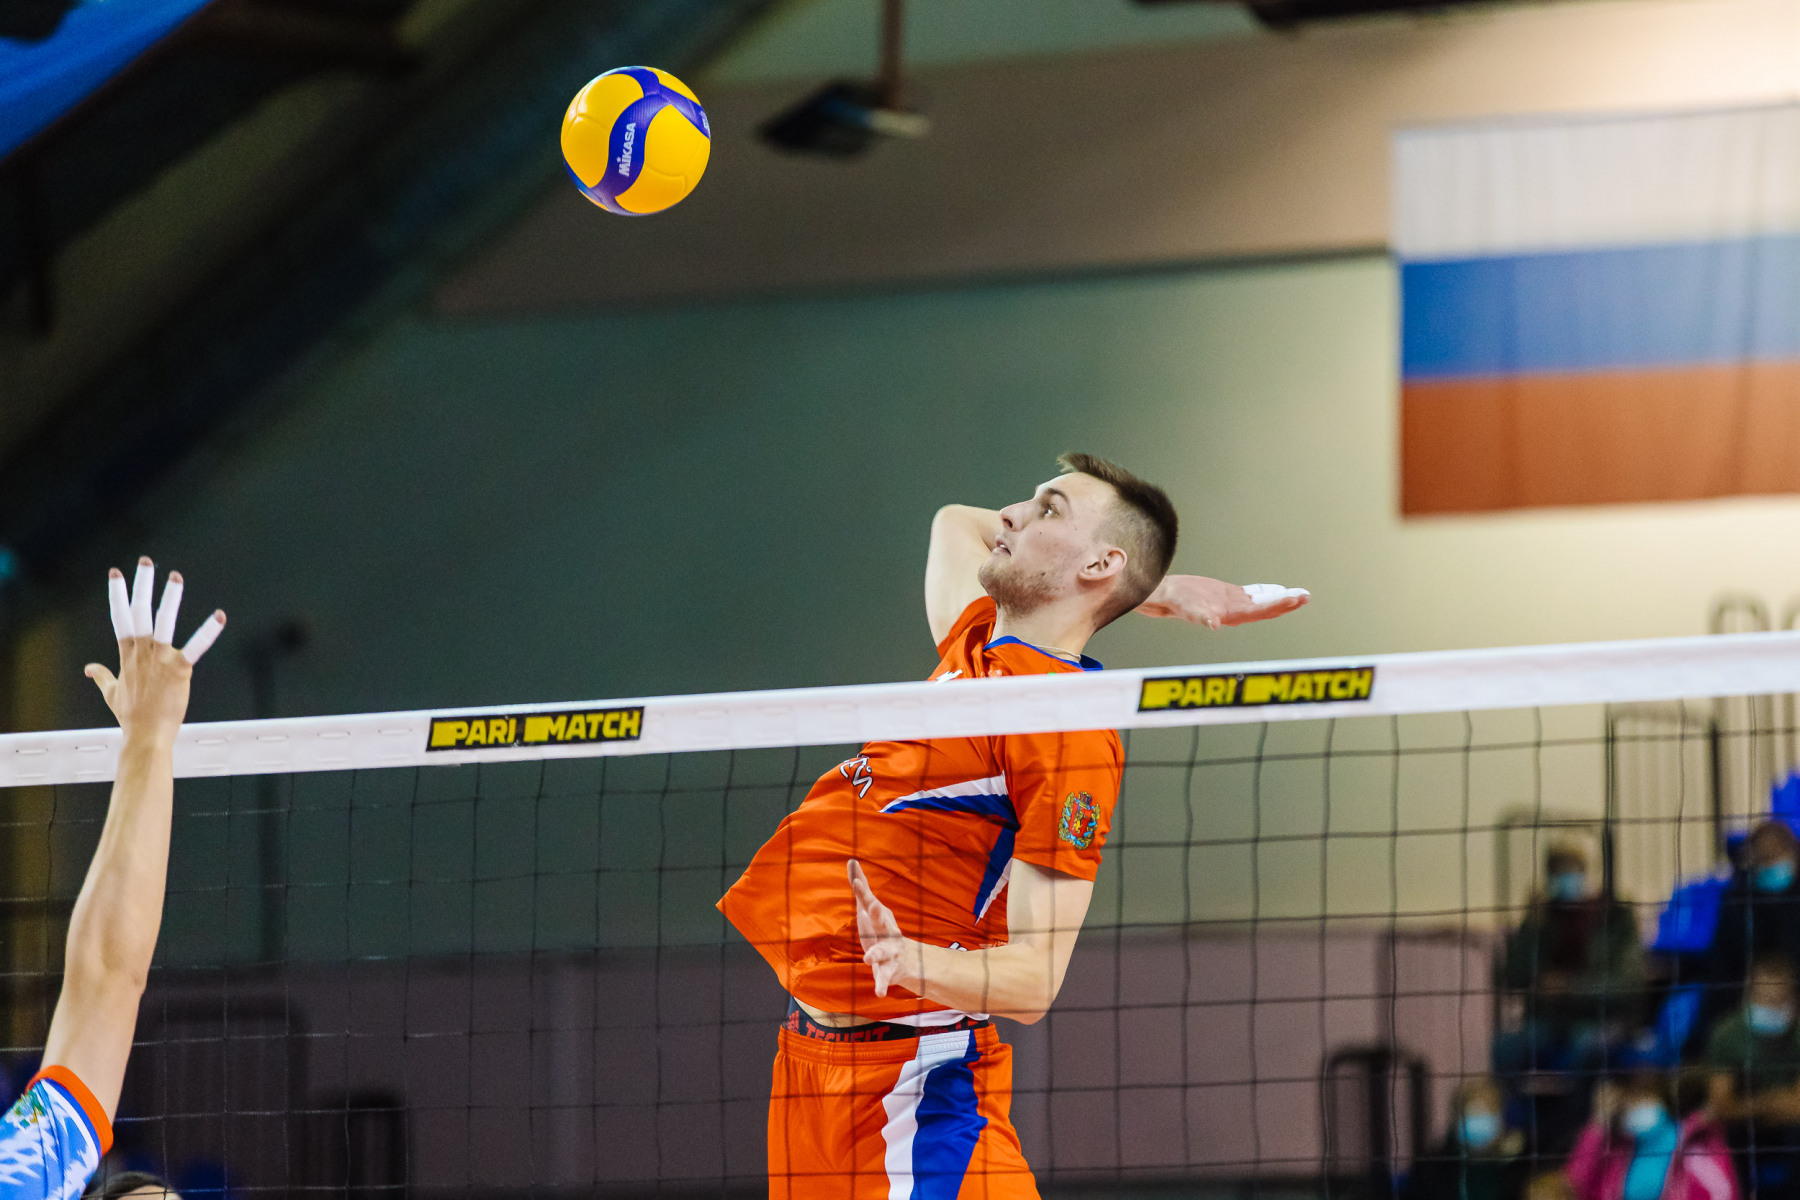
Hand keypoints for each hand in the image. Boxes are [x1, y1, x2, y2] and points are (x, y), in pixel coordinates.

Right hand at [86, 558, 225, 742]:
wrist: (146, 735)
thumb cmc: (131, 716)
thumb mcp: (111, 692)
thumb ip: (102, 676)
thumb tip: (89, 668)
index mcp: (128, 654)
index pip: (121, 617)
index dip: (118, 593)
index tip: (115, 572)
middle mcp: (142, 651)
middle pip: (140, 611)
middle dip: (142, 584)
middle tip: (146, 560)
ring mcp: (160, 659)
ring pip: (163, 622)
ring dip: (170, 598)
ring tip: (175, 576)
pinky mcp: (180, 668)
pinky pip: (195, 647)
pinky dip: (207, 632)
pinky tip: (219, 617)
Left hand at [848, 859, 915, 997]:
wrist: (907, 958)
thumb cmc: (881, 929)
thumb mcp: (870, 909)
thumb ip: (861, 887)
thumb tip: (851, 860)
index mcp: (880, 916)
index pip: (870, 901)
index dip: (863, 892)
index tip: (856, 881)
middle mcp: (887, 931)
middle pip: (882, 921)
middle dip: (878, 914)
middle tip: (872, 906)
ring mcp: (890, 950)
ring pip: (883, 951)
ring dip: (875, 954)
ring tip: (867, 958)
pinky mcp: (888, 970)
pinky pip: (885, 978)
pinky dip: (882, 985)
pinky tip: (879, 993)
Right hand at [1135, 575, 1309, 630]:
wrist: (1166, 597)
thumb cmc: (1176, 603)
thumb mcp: (1188, 608)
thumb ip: (1201, 617)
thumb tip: (1212, 624)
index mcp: (1231, 614)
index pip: (1261, 610)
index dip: (1278, 604)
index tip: (1294, 598)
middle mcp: (1236, 612)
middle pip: (1267, 608)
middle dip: (1287, 603)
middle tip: (1306, 597)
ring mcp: (1233, 604)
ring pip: (1263, 602)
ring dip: (1281, 598)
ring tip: (1300, 594)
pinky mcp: (1228, 596)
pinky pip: (1253, 595)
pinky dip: (1267, 592)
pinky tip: (1277, 590)